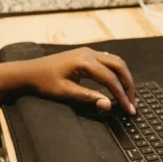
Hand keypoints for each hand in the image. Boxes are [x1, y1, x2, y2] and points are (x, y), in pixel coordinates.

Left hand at [16, 48, 136, 114]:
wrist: (28, 71)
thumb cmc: (44, 83)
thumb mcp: (65, 92)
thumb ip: (88, 97)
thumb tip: (108, 105)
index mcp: (84, 62)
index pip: (110, 79)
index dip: (122, 95)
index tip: (130, 109)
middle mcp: (89, 53)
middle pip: (118, 66)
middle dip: (129, 85)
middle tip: (133, 103)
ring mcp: (88, 52)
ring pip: (115, 61)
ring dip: (124, 77)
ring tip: (129, 95)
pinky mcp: (86, 55)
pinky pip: (108, 60)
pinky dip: (117, 72)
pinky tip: (118, 84)